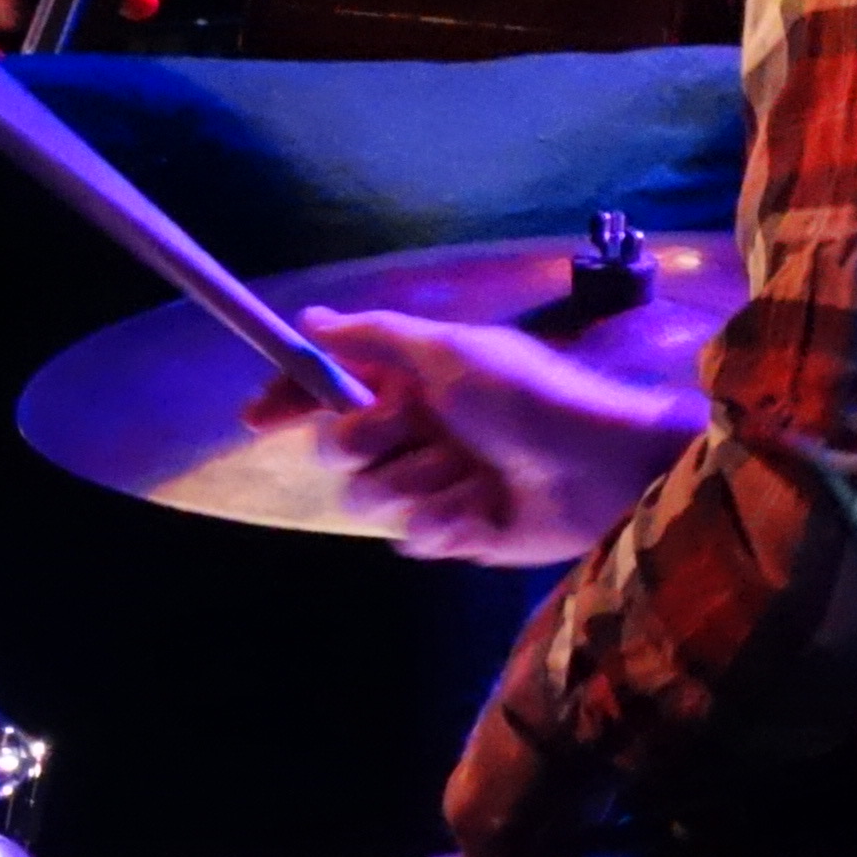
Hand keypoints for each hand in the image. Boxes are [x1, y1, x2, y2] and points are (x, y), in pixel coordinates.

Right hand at [243, 307, 698, 566]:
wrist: (600, 469)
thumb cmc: (529, 395)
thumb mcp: (450, 350)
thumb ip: (374, 336)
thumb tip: (308, 318)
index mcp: (411, 378)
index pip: (328, 387)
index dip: (289, 399)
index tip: (256, 417)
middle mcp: (416, 428)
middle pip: (337, 449)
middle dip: (370, 442)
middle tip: (412, 426)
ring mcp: (434, 481)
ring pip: (369, 499)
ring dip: (419, 484)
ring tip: (472, 474)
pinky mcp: (455, 531)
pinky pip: (412, 538)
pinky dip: (446, 522)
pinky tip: (486, 511)